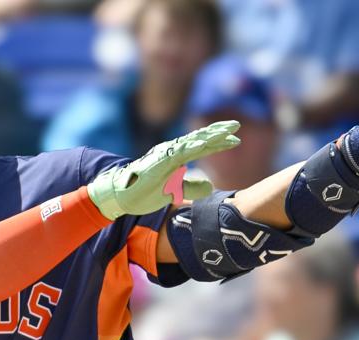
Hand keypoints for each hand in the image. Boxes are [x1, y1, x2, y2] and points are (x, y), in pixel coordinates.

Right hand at [88, 121, 240, 219]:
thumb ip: (192, 186)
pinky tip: (203, 144)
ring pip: (190, 143)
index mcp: (175, 156)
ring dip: (208, 136)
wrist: (121, 196)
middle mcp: (171, 151)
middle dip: (218, 132)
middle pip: (198, 139)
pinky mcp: (157, 163)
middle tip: (237, 125)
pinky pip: (176, 154)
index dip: (219, 142)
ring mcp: (164, 156)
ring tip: (225, 132)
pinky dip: (190, 148)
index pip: (201, 147)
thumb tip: (210, 186)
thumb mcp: (175, 191)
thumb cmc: (145, 191)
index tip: (236, 139)